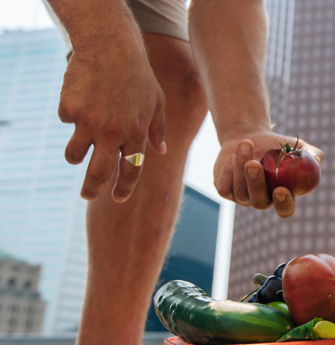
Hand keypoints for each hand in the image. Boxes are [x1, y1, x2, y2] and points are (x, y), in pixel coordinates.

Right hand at [59, 34, 166, 202]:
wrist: (112, 47)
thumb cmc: (139, 75)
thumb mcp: (157, 102)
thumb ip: (158, 129)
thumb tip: (162, 152)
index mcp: (137, 135)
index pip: (131, 171)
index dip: (124, 188)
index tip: (118, 199)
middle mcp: (114, 134)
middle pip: (99, 173)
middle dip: (92, 190)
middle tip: (87, 196)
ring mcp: (90, 123)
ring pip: (75, 155)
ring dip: (74, 156)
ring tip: (75, 152)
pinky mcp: (71, 109)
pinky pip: (66, 120)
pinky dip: (70, 112)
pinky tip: (79, 96)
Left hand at [214, 132, 323, 218]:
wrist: (248, 136)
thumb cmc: (277, 145)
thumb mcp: (298, 147)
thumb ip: (312, 155)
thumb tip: (316, 161)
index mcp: (283, 196)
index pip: (285, 210)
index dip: (283, 204)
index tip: (281, 190)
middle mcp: (263, 200)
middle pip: (260, 201)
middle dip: (257, 183)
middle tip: (255, 165)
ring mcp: (243, 197)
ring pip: (241, 190)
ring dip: (241, 167)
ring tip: (246, 143)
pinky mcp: (226, 190)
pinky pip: (225, 186)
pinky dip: (228, 170)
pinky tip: (232, 155)